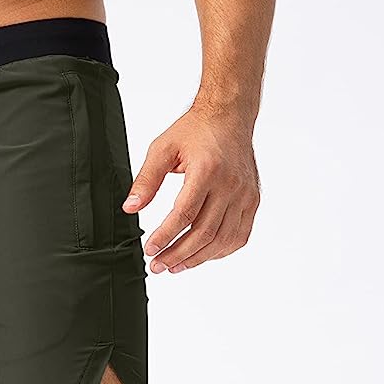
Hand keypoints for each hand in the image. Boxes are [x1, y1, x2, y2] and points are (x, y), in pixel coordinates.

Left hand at [124, 105, 259, 272]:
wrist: (230, 116)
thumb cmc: (196, 130)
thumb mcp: (163, 149)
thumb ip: (146, 180)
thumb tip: (130, 208)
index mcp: (207, 170)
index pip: (184, 214)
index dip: (165, 236)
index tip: (150, 249)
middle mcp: (230, 185)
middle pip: (204, 233)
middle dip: (178, 254)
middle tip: (158, 265)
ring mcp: (245, 195)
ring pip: (222, 239)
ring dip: (197, 258)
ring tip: (175, 266)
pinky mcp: (252, 200)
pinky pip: (239, 235)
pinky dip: (220, 251)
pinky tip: (201, 256)